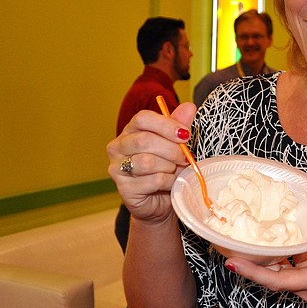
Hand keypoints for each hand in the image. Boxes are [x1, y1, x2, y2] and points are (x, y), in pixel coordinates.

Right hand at [106, 102, 196, 222]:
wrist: (160, 201)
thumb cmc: (166, 168)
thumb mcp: (175, 145)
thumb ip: (179, 125)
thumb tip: (189, 106)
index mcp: (130, 131)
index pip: (143, 119)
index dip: (166, 125)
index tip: (185, 134)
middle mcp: (118, 147)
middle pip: (144, 140)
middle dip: (171, 149)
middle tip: (185, 157)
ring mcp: (117, 168)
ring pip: (148, 162)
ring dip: (169, 167)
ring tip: (175, 171)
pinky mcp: (124, 189)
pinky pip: (153, 180)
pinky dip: (168, 182)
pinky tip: (170, 183)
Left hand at [225, 223, 306, 307]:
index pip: (275, 280)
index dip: (252, 272)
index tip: (232, 263)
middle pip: (272, 279)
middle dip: (251, 266)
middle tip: (232, 248)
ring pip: (282, 276)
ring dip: (266, 262)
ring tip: (251, 244)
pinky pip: (293, 273)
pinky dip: (284, 260)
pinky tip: (284, 245)